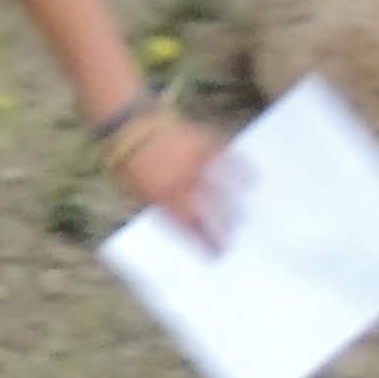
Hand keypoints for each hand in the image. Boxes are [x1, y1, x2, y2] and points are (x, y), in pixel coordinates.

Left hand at [112, 112, 232, 251]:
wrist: (126, 123)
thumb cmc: (126, 160)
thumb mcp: (135, 192)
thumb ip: (159, 207)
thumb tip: (181, 223)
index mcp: (164, 196)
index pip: (191, 226)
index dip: (206, 243)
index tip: (217, 254)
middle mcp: (183, 180)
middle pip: (211, 208)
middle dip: (225, 226)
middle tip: (235, 237)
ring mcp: (194, 159)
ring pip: (223, 185)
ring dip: (235, 201)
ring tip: (245, 214)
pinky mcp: (201, 140)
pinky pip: (227, 156)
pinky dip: (240, 167)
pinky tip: (252, 177)